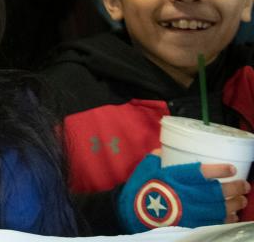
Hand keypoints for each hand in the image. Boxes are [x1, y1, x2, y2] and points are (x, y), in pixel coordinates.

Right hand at [118, 151, 248, 231]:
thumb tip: (168, 150)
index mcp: (172, 178)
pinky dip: (225, 219)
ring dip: (234, 204)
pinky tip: (231, 215)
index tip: (231, 168)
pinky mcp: (189, 224)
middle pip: (215, 193)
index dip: (218, 171)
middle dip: (234, 188)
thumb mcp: (147, 166)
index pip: (200, 173)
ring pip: (218, 209)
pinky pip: (213, 222)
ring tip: (242, 199)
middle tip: (244, 184)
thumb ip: (159, 157)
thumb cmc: (139, 186)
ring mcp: (188, 212)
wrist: (131, 212)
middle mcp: (183, 195)